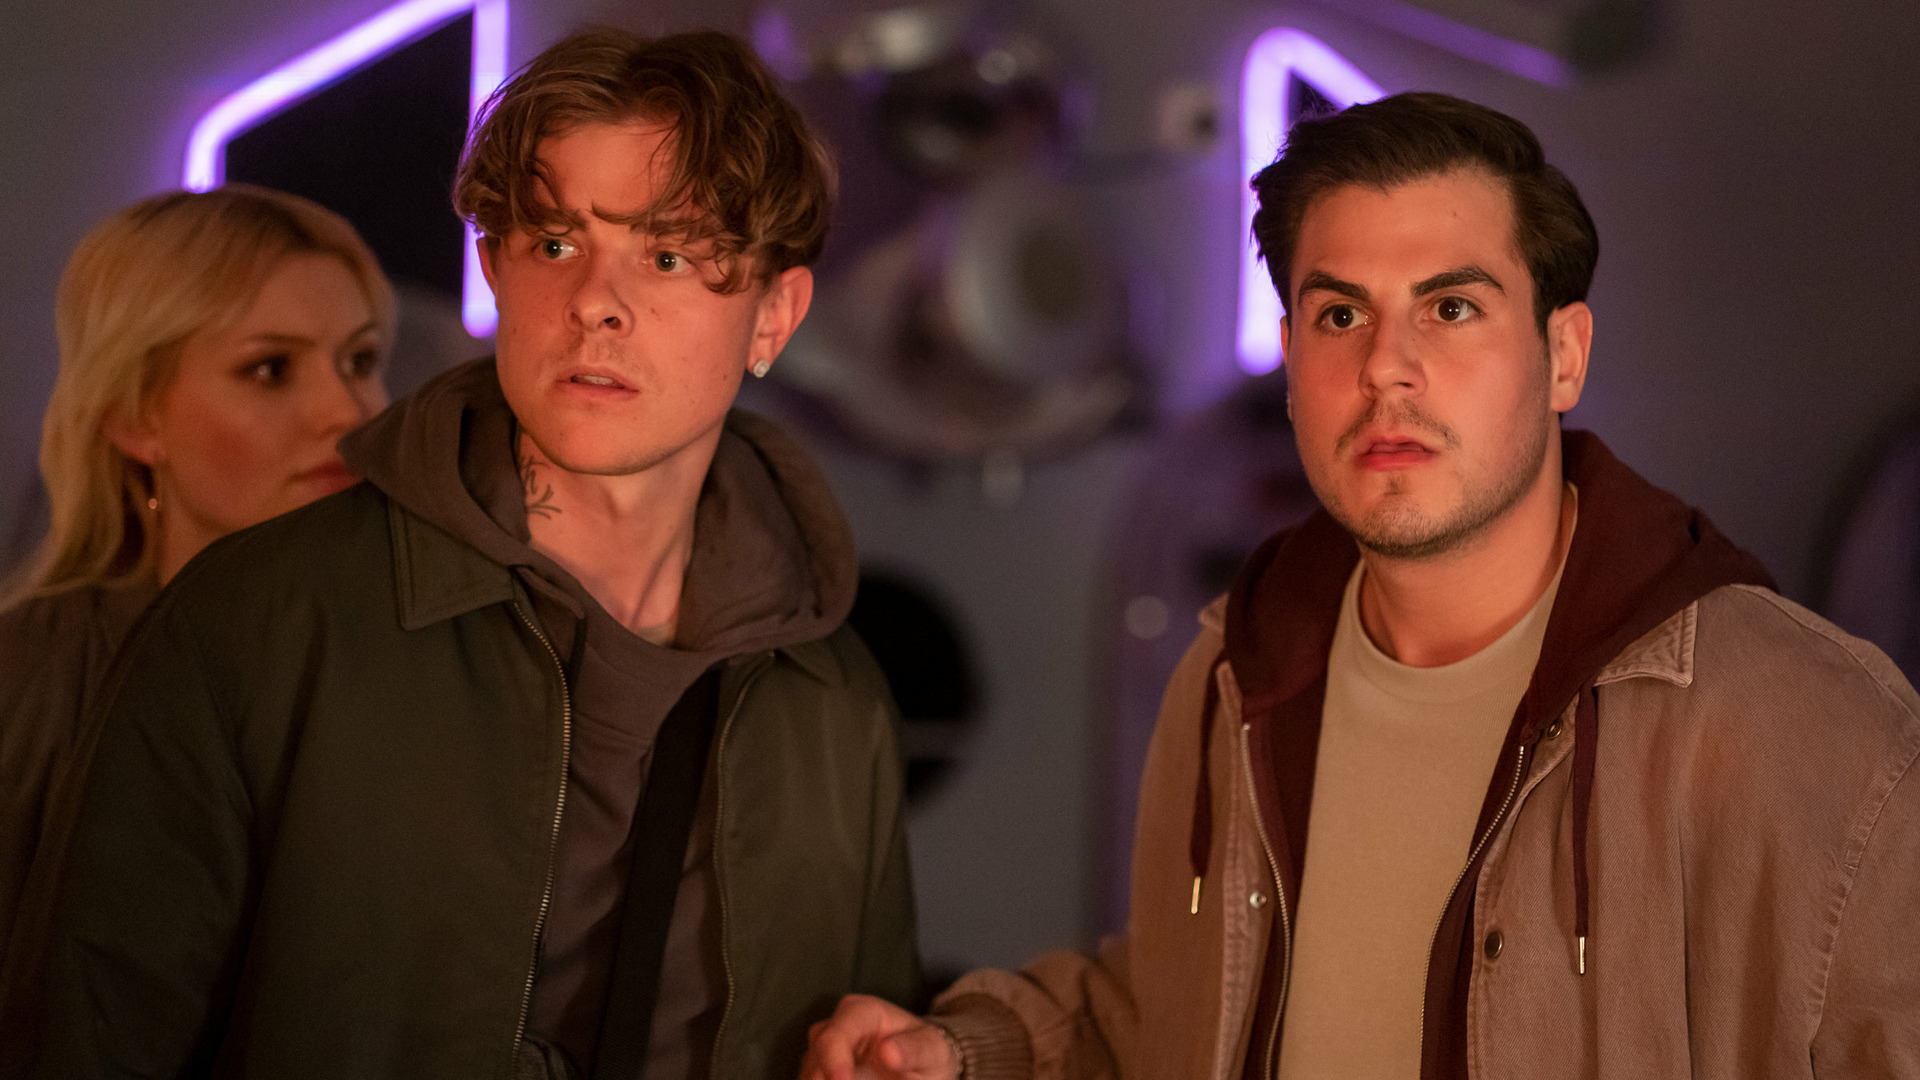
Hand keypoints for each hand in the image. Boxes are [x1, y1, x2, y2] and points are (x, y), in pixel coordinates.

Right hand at [800, 994, 958, 1079]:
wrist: (922, 1063)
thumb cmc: (926, 1050)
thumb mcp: (931, 1049)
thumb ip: (914, 1049)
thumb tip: (888, 1051)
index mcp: (862, 1012)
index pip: (835, 1034)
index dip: (833, 1061)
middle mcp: (837, 1027)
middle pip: (816, 1056)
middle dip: (824, 1078)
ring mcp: (826, 1051)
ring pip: (810, 1074)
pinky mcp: (822, 1072)